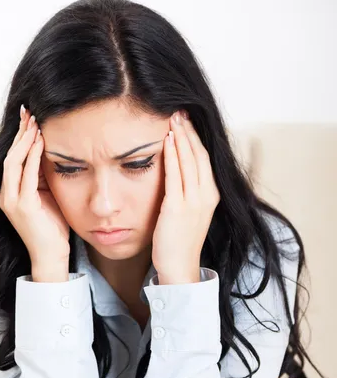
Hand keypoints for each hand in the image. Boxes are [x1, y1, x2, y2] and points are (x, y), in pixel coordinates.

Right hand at [0, 105, 70, 266]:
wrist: (52, 256)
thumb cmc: (52, 228)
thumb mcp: (47, 197)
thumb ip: (43, 178)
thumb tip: (50, 154)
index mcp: (11, 193)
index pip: (13, 159)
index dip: (20, 138)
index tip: (29, 119)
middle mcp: (6, 195)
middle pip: (10, 156)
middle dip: (20, 133)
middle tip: (29, 113)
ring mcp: (12, 201)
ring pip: (13, 162)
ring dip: (25, 141)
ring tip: (34, 123)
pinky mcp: (24, 206)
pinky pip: (26, 175)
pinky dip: (32, 156)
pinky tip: (41, 141)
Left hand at [152, 110, 219, 283]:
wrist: (179, 267)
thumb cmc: (180, 241)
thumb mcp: (191, 213)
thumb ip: (189, 192)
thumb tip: (179, 173)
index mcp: (212, 195)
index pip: (204, 159)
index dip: (195, 138)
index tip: (186, 120)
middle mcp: (206, 196)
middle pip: (199, 155)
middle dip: (188, 131)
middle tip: (178, 111)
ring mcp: (194, 202)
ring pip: (189, 161)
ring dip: (180, 137)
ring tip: (172, 118)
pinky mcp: (178, 208)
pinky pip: (175, 175)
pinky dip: (172, 156)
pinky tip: (166, 141)